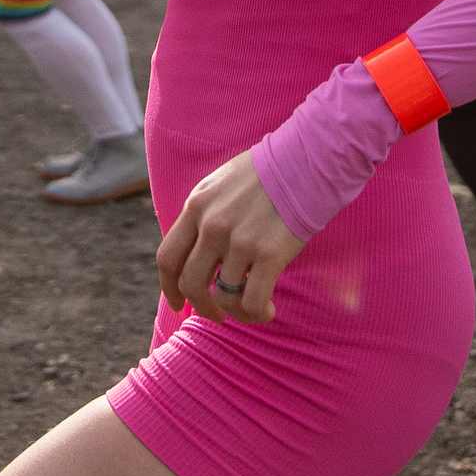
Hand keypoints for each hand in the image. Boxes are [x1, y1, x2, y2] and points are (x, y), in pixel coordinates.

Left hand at [154, 150, 307, 325]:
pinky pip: (252, 301)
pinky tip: (267, 311)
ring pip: (224, 297)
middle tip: (216, 315)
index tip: (178, 303)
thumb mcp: (220, 184)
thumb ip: (204, 214)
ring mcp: (240, 241)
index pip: (167, 258)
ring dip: (236, 312)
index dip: (169, 288)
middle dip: (201, 307)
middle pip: (190, 283)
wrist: (307, 160)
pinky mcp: (269, 254)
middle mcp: (213, 226)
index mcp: (196, 206)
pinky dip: (257, 313)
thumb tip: (196, 248)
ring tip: (251, 311)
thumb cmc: (268, 171)